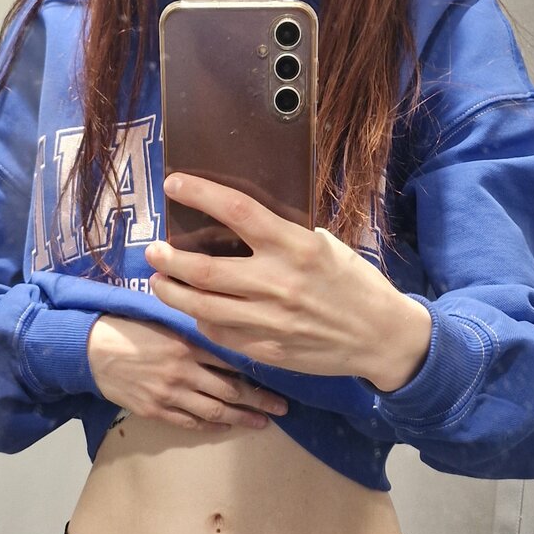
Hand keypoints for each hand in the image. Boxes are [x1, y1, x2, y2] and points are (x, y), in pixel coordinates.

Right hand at [87, 315, 288, 431]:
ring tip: (263, 423)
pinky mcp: (155, 410)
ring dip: (241, 418)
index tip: (279, 377)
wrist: (92, 350)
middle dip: (260, 400)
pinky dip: (211, 425)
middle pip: (230, 390)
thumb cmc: (130, 329)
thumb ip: (196, 332)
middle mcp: (183, 372)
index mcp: (187, 345)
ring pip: (214, 410)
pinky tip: (226, 426)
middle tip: (283, 408)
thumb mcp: (166, 321)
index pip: (232, 361)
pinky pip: (190, 422)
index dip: (257, 372)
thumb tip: (230, 337)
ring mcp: (169, 395)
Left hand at [146, 172, 430, 387]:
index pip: (236, 211)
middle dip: (169, 259)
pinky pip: (221, 334)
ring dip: (172, 294)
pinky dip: (203, 321)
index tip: (174, 183)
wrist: (380, 336)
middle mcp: (278, 283)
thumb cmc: (354, 284)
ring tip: (159, 282)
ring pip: (202, 308)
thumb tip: (238, 224)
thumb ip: (283, 237)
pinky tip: (197, 312)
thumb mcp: (325, 247)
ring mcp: (270, 321)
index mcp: (295, 247)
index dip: (199, 194)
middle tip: (153, 252)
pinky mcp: (267, 349)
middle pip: (204, 270)